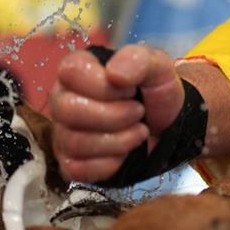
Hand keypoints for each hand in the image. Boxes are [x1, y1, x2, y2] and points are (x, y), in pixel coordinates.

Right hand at [48, 44, 184, 182]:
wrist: (168, 125)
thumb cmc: (155, 91)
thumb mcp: (157, 66)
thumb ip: (139, 59)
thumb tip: (114, 74)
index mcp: (77, 70)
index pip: (70, 72)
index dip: (104, 85)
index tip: (130, 90)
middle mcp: (62, 99)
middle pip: (68, 110)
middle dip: (113, 115)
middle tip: (139, 112)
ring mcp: (63, 132)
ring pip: (74, 142)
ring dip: (118, 140)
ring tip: (139, 131)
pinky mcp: (70, 162)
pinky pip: (77, 169)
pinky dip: (109, 164)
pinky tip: (126, 154)